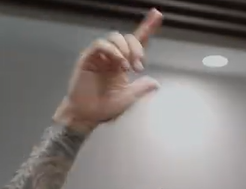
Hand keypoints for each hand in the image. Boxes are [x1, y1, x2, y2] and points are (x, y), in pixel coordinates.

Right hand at [54, 8, 162, 132]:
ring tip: (128, 67)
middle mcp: (112, 57)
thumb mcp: (129, 99)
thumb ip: (141, 89)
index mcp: (123, 64)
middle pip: (127, 38)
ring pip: (115, 38)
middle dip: (137, 48)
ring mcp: (100, 56)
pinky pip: (101, 44)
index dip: (147, 28)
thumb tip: (156, 83)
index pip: (137, 42)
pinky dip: (112, 50)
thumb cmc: (105, 108)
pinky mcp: (88, 58)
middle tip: (139, 66)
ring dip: (125, 49)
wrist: (87, 116)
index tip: (157, 14)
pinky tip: (119, 62)